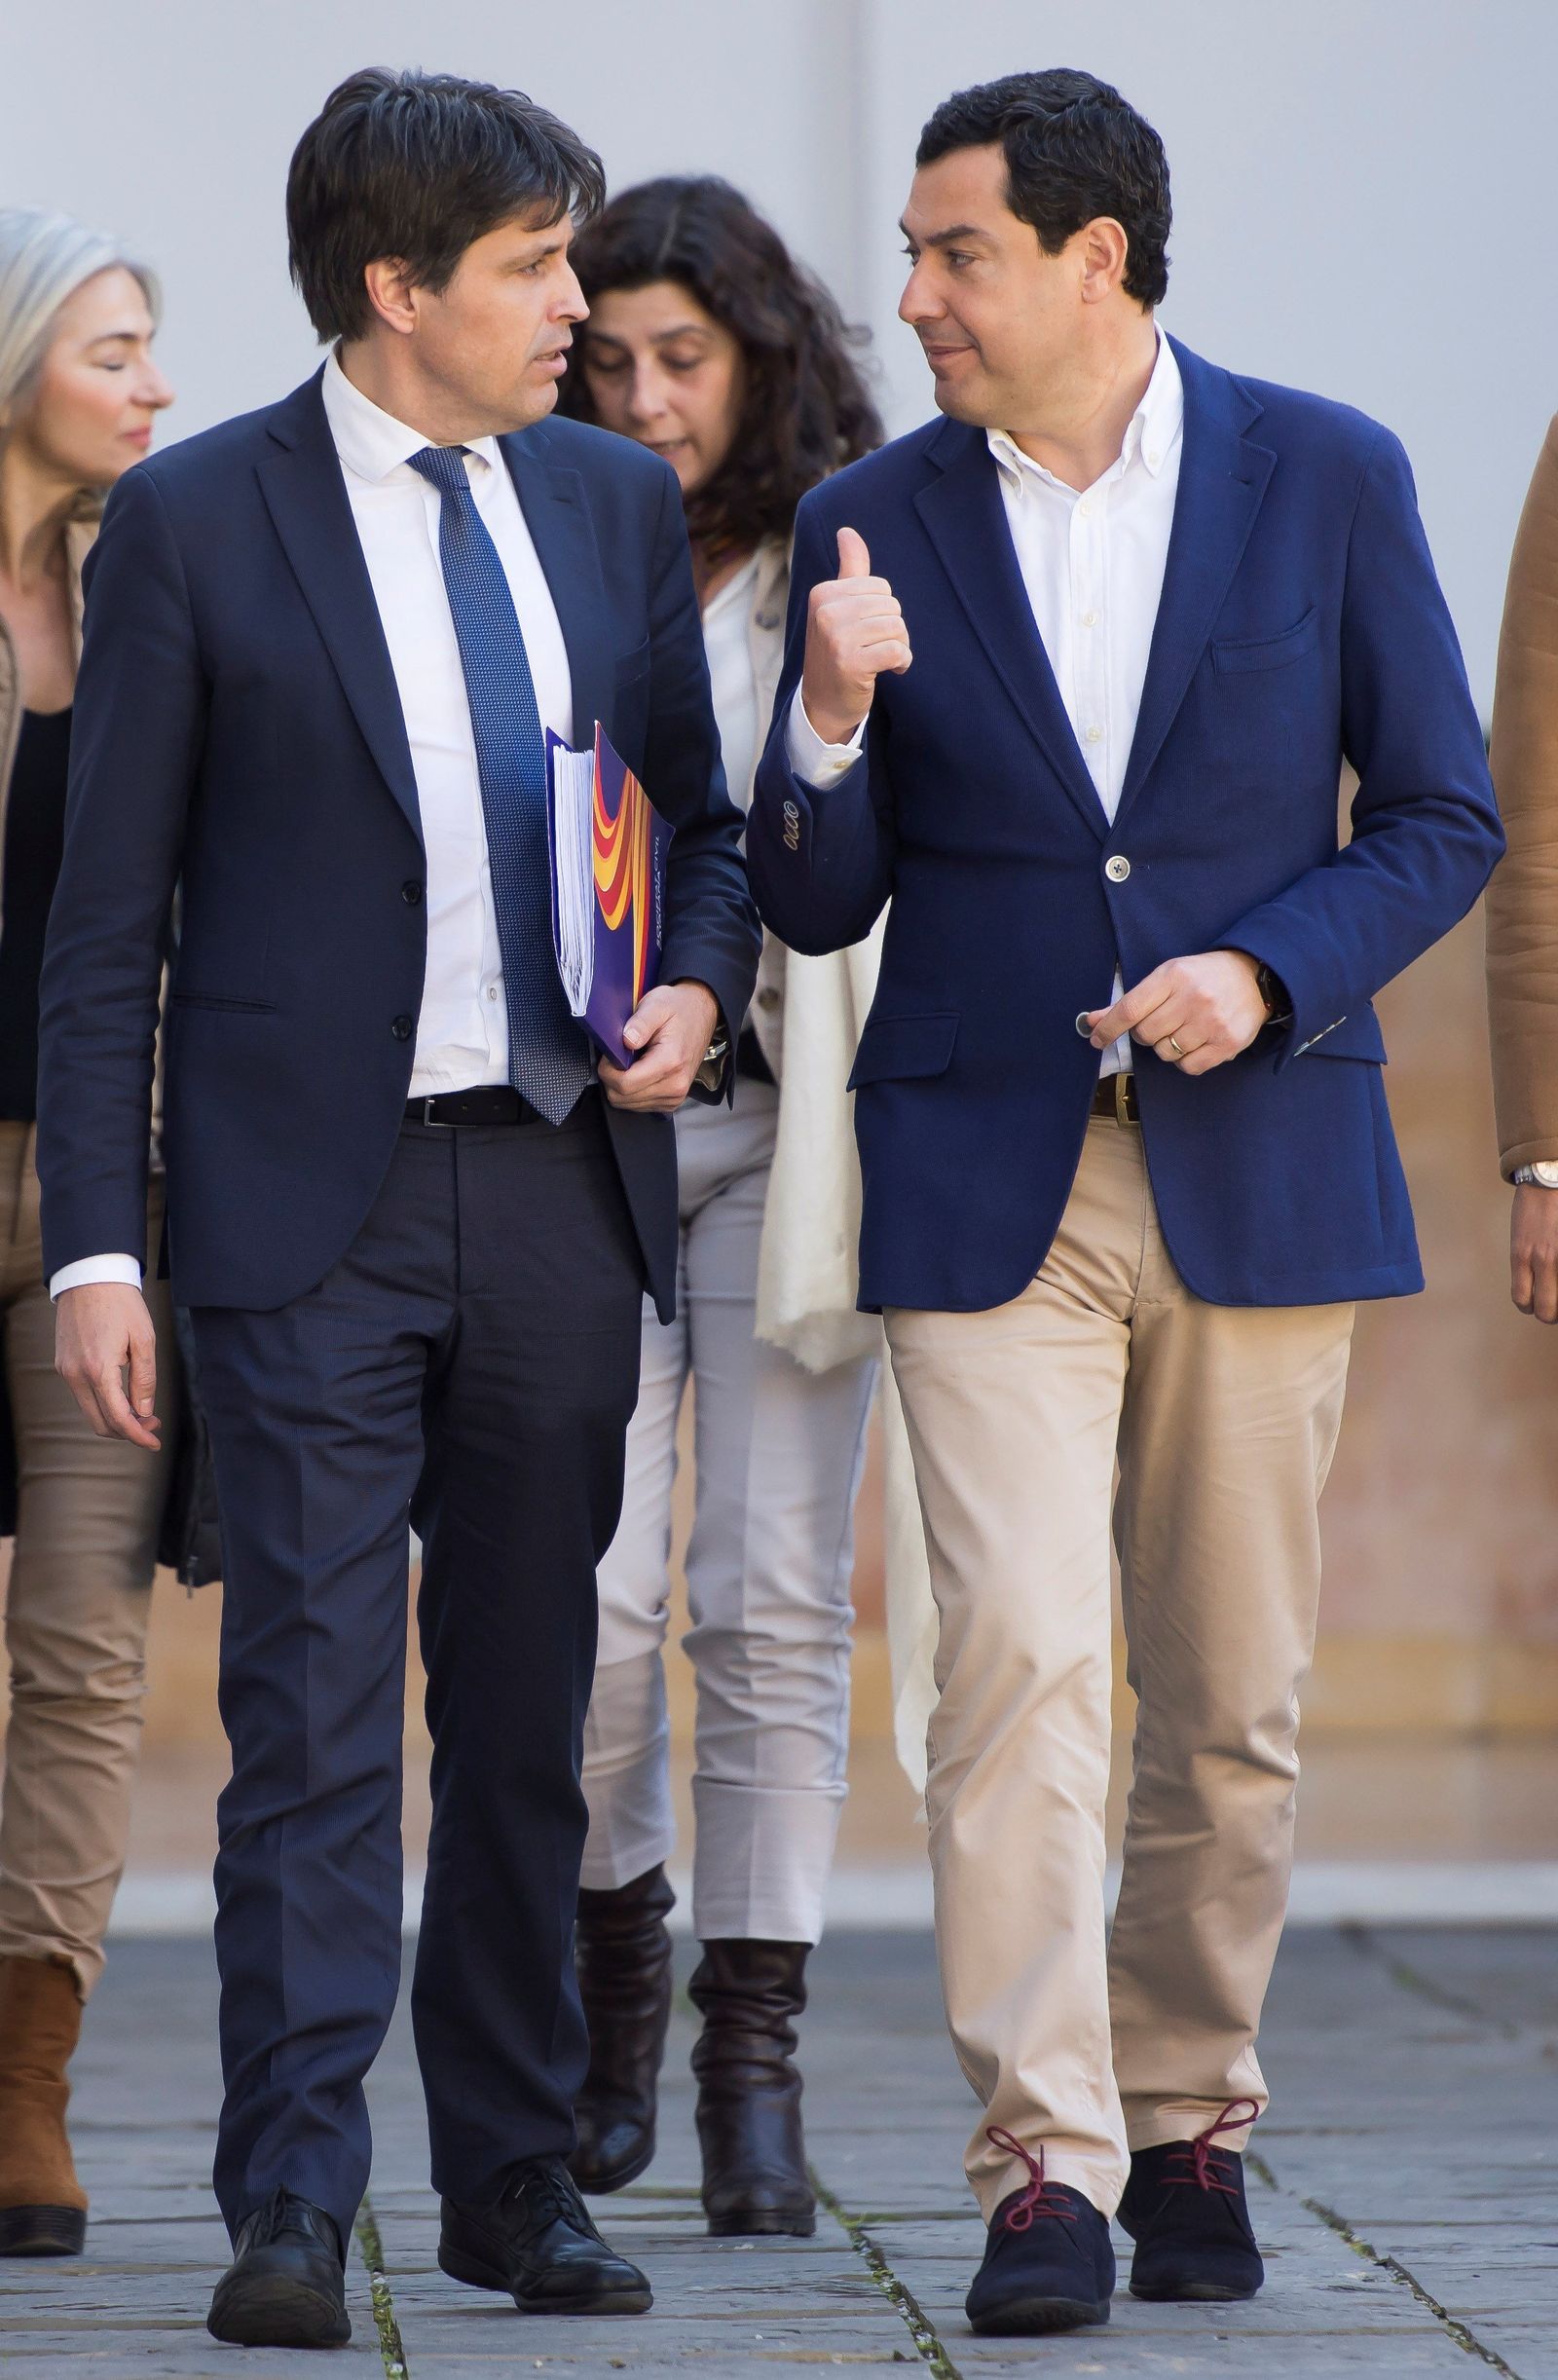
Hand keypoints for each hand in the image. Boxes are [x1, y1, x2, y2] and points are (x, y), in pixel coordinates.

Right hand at [55, 1283, 161, 1449]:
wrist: (90, 1276)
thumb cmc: (122, 1304)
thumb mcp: (144, 1340)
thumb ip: (145, 1380)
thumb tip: (145, 1412)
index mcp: (99, 1369)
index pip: (119, 1418)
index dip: (138, 1436)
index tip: (155, 1443)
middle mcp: (76, 1375)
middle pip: (101, 1423)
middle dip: (128, 1431)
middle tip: (152, 1425)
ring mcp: (65, 1370)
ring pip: (90, 1412)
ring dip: (115, 1418)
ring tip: (141, 1410)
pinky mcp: (62, 1364)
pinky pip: (83, 1395)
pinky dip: (102, 1403)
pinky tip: (122, 1395)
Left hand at [598, 979, 719, 1112]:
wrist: (702, 1015)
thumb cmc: (679, 1009)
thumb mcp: (657, 1004)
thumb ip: (640, 1023)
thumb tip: (626, 1041)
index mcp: (670, 1062)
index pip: (624, 1084)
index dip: (607, 1071)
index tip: (608, 1056)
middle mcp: (675, 1084)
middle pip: (622, 1097)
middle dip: (611, 1078)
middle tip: (618, 1057)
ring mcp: (675, 1096)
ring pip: (628, 1104)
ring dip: (621, 1085)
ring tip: (631, 1063)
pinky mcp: (672, 1101)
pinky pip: (640, 1106)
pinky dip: (632, 1091)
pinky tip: (639, 1072)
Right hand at [799, 527, 912, 744]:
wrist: (822, 703)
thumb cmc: (837, 651)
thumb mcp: (838, 607)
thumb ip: (849, 569)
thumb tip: (847, 531)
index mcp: (823, 593)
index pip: (880, 587)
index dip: (883, 611)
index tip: (866, 630)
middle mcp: (826, 612)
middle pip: (891, 606)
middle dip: (893, 629)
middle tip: (874, 648)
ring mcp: (836, 637)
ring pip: (897, 628)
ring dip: (899, 647)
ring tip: (880, 660)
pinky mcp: (851, 663)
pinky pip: (898, 650)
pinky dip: (901, 663)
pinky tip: (889, 671)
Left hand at [1087, 950, 1269, 1074]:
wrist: (1253, 976)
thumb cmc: (1202, 977)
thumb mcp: (1166, 977)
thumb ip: (1130, 1001)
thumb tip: (1092, 1021)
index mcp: (1173, 976)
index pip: (1129, 1009)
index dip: (1108, 1028)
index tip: (1096, 1039)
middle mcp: (1193, 998)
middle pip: (1145, 1035)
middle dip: (1145, 1034)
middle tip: (1161, 1022)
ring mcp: (1212, 1022)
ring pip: (1165, 1053)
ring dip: (1166, 1046)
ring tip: (1183, 1029)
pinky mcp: (1228, 1043)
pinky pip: (1188, 1067)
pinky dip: (1185, 1060)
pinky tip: (1196, 1042)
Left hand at [1511, 1183, 1557, 1321]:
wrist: (1548, 1179)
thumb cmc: (1533, 1206)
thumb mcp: (1519, 1237)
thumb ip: (1525, 1261)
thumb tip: (1535, 1283)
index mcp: (1521, 1255)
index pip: (1521, 1299)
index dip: (1529, 1306)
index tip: (1535, 1304)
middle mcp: (1541, 1259)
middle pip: (1545, 1310)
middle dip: (1550, 1314)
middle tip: (1554, 1307)